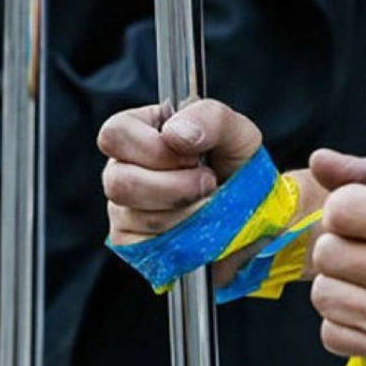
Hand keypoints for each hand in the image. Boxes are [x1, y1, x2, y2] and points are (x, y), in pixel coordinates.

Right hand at [98, 99, 261, 247]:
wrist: (252, 215)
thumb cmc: (236, 168)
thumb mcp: (236, 133)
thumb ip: (210, 118)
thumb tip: (175, 133)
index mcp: (139, 133)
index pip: (114, 134)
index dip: (151, 148)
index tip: (190, 156)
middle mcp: (122, 171)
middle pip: (119, 182)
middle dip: (173, 186)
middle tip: (207, 183)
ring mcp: (123, 210)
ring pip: (138, 217)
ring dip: (186, 213)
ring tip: (208, 205)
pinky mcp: (132, 245)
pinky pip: (148, 247)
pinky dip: (183, 240)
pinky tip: (197, 228)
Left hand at [310, 149, 365, 356]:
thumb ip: (356, 172)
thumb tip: (319, 160)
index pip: (340, 210)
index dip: (343, 207)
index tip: (362, 212)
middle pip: (325, 254)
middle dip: (336, 246)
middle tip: (365, 248)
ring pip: (322, 294)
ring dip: (335, 284)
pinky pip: (330, 333)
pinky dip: (341, 320)